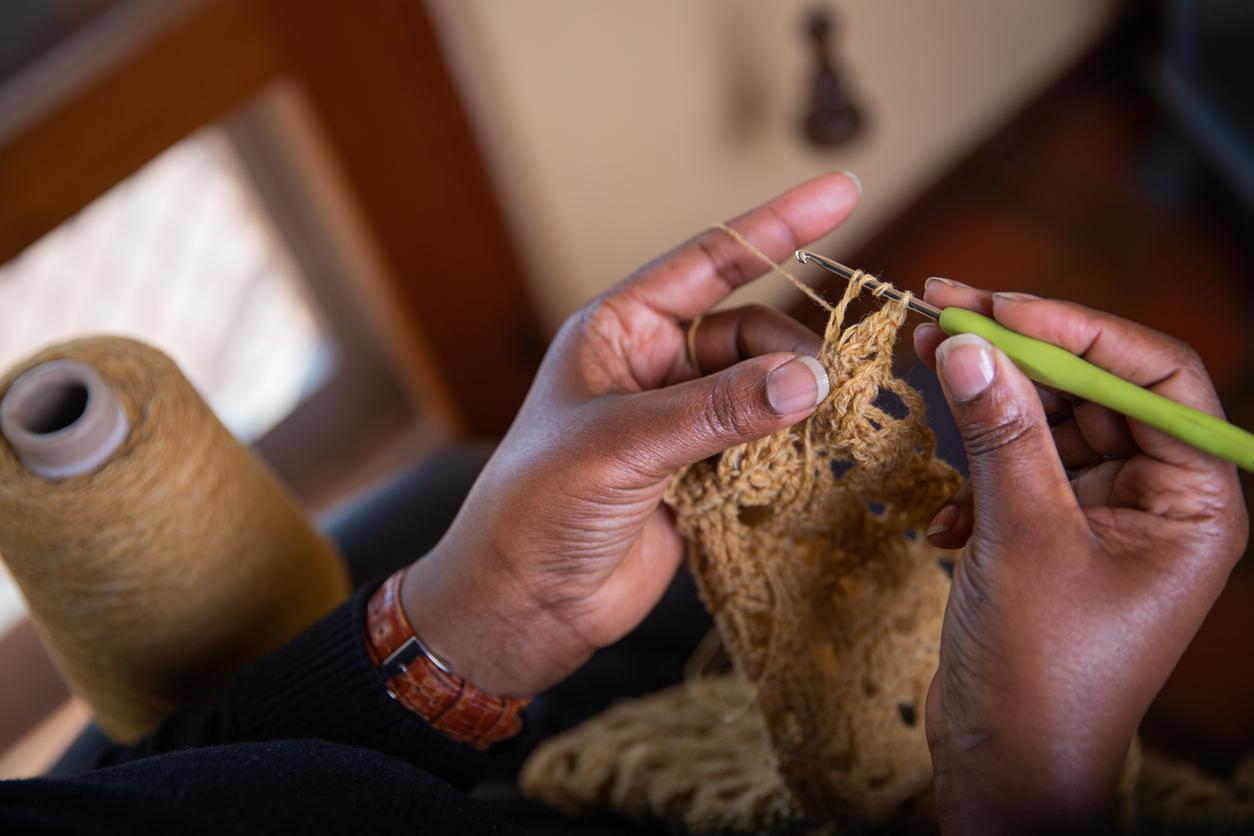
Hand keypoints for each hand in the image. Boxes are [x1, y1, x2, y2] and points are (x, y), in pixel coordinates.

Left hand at [400, 173, 859, 696]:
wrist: (521, 606)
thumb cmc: (538, 508)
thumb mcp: (623, 445)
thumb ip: (718, 410)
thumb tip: (810, 379)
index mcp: (619, 332)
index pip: (709, 262)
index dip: (777, 226)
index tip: (843, 192)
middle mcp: (652, 367)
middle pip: (749, 331)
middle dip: (793, 348)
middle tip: (827, 387)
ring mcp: (678, 422)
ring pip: (762, 388)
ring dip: (796, 402)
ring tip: (824, 424)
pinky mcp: (699, 475)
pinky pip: (762, 443)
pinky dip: (790, 447)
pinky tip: (811, 457)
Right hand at [913, 282, 1248, 832]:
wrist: (1006, 767)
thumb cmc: (1044, 671)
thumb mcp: (1021, 536)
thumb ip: (1000, 432)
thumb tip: (965, 341)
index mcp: (1193, 499)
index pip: (1153, 375)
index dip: (1077, 328)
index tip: (996, 305)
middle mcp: (1157, 500)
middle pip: (1093, 390)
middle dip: (1016, 354)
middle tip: (939, 310)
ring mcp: (1102, 519)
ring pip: (1045, 426)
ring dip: (984, 411)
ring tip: (921, 369)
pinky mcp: (1051, 538)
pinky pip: (1015, 471)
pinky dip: (973, 479)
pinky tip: (945, 518)